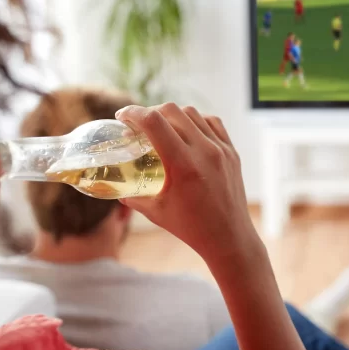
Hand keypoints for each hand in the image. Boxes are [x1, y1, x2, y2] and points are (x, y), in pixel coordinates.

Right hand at [115, 103, 262, 269]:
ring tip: (162, 127)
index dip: (133, 113)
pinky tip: (187, 130)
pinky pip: (212, 123)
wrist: (229, 238)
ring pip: (193, 114)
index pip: (154, 122)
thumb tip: (116, 188)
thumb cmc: (191, 228)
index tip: (122, 117)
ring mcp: (221, 149)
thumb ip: (133, 197)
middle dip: (150, 112)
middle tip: (139, 124)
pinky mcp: (232, 152)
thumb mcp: (156, 212)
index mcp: (183, 164)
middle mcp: (205, 151)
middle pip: (172, 111)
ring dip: (173, 115)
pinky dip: (196, 121)